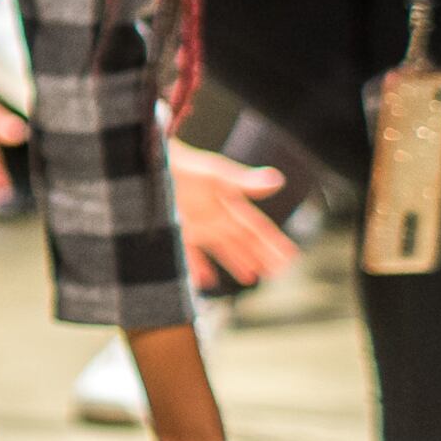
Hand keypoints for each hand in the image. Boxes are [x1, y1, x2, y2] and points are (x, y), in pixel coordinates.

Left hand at [172, 143, 299, 288]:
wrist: (148, 159)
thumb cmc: (182, 164)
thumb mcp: (214, 174)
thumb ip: (244, 182)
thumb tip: (278, 180)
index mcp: (228, 205)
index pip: (257, 229)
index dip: (274, 243)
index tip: (292, 258)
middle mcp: (214, 217)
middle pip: (243, 242)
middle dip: (261, 257)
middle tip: (279, 273)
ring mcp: (194, 224)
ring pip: (221, 248)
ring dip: (236, 262)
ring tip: (249, 278)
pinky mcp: (173, 229)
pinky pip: (188, 254)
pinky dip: (197, 269)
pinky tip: (204, 282)